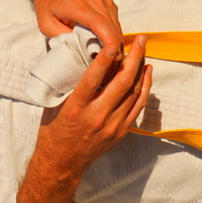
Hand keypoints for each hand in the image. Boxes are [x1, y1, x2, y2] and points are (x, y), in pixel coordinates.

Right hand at [16, 36, 150, 202]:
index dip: (105, 59)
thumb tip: (79, 58)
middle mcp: (96, 117)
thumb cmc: (54, 131)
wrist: (61, 163)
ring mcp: (112, 125)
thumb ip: (68, 85)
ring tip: (144, 50)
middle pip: (122, 82)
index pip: (93, 79)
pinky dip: (144, 87)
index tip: (113, 42)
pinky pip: (137, 105)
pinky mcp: (121, 131)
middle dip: (133, 57)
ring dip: (141, 69)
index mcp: (76, 109)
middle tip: (139, 39)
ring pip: (134, 92)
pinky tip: (146, 73)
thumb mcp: (55, 106)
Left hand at [31, 0, 122, 58]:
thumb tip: (78, 50)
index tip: (113, 56)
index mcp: (77, 5)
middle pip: (112, 26)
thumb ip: (61, 37)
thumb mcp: (46, 23)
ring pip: (116, 24)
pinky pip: (114, 19)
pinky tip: (108, 44)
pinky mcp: (106, 0)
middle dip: (115, 47)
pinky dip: (114, 33)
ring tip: (110, 58)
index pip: (99, 24)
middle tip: (112, 66)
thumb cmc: (48, 0)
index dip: (109, 41)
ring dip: (115, 41)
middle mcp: (94, 0)